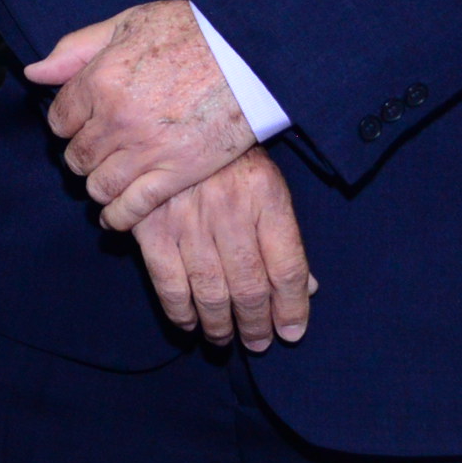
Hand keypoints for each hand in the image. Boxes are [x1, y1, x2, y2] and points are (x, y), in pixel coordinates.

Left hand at [26, 0, 254, 230]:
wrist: (248, 54)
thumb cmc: (190, 31)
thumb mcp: (126, 23)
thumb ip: (76, 49)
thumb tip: (34, 73)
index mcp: (100, 80)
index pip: (59, 119)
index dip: (68, 122)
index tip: (80, 123)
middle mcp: (117, 119)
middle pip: (76, 156)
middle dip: (81, 155)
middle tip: (94, 152)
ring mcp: (146, 150)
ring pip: (98, 185)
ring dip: (97, 184)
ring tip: (106, 177)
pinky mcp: (177, 172)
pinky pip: (133, 207)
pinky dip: (118, 217)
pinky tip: (114, 216)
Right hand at [132, 149, 316, 353]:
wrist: (168, 119)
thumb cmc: (226, 157)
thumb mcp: (266, 183)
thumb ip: (285, 236)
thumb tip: (309, 289)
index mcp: (266, 197)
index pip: (288, 267)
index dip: (292, 308)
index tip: (291, 332)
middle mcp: (230, 211)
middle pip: (250, 286)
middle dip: (256, 324)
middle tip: (257, 343)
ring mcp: (189, 220)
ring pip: (211, 291)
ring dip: (220, 325)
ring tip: (225, 339)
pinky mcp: (152, 227)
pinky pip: (169, 283)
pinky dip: (180, 311)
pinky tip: (189, 322)